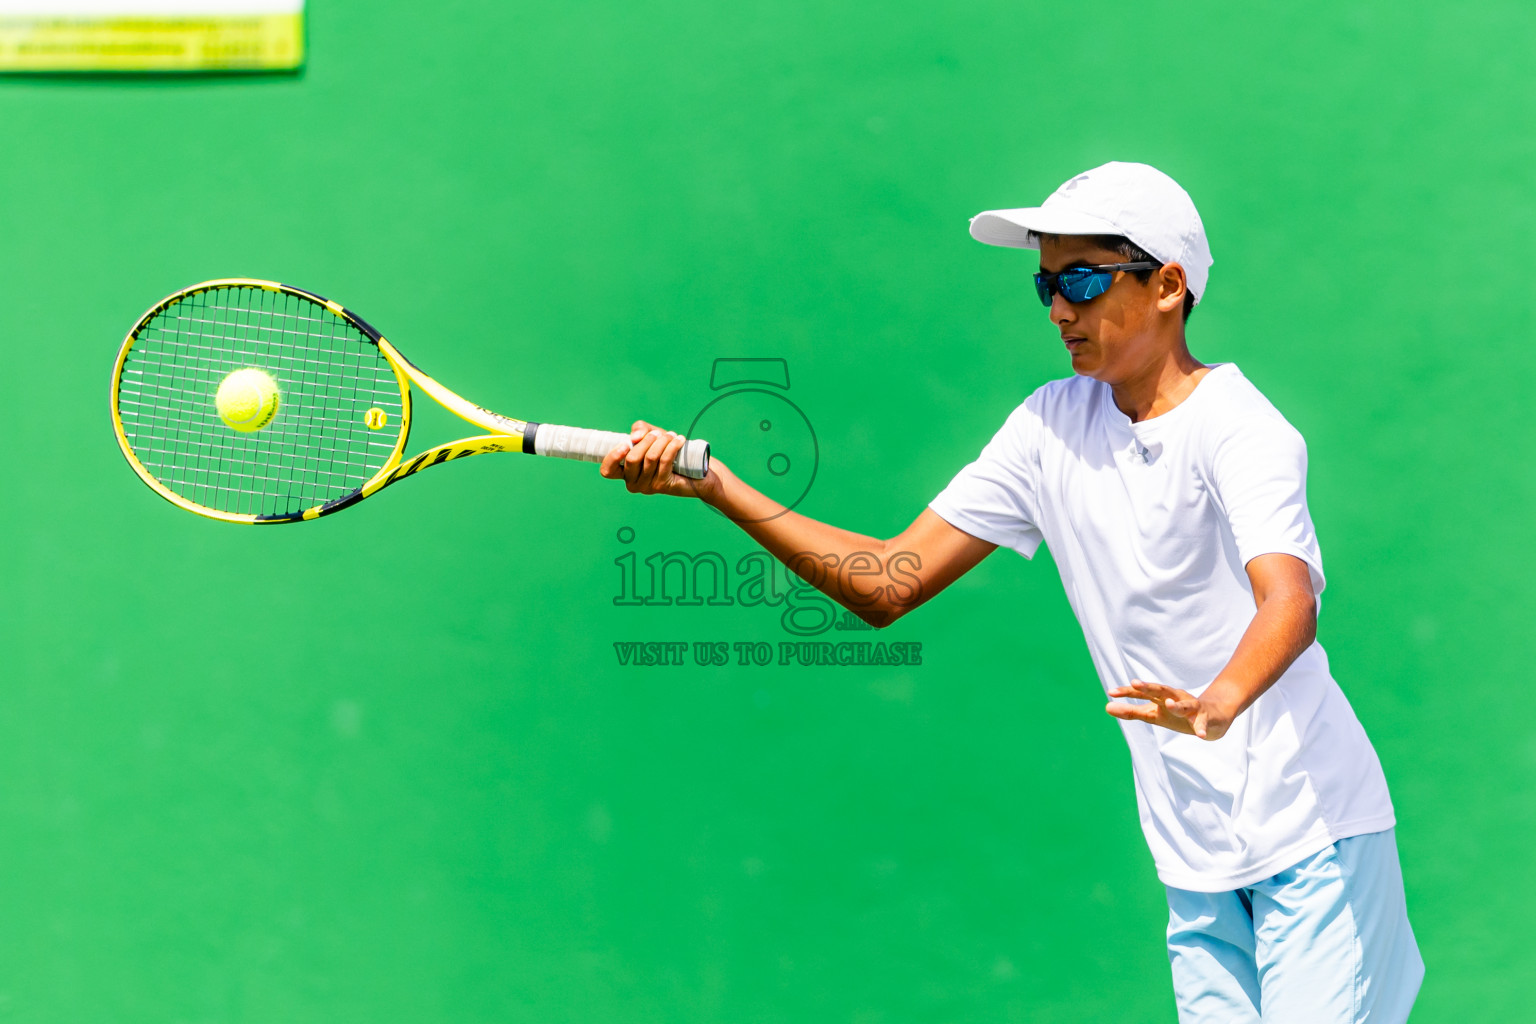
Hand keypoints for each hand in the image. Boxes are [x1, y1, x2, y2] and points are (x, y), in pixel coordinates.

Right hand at [599, 420, 720, 501]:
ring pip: (650, 458)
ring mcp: (647, 487)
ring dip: (662, 442)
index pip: (607, 470)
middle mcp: (633, 483)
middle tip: (659, 434)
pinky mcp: (663, 485)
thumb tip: (635, 437)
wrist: (694, 470)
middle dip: (646, 440)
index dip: (613, 456)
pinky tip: (679, 440)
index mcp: (625, 472)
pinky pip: (664, 461)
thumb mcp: (651, 437)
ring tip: (671, 435)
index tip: (626, 443)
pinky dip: (672, 447)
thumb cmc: (668, 452)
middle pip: (632, 459)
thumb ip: (639, 430)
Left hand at [1105, 680, 1234, 740]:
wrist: (1212, 717)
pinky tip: (1199, 734)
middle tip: (1136, 683)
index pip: (1142, 692)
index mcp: (1161, 697)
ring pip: (1185, 704)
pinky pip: (1203, 723)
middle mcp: (1176, 697)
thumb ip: (1131, 711)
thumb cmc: (1177, 715)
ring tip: (1169, 704)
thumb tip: (1106, 707)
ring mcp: (1192, 707)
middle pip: (1162, 690)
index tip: (1111, 692)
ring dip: (1177, 705)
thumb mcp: (1153, 714)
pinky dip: (1201, 727)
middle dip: (1150, 687)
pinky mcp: (1206, 717)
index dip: (1127, 691)